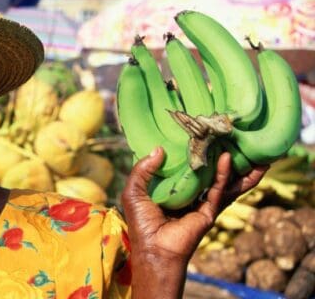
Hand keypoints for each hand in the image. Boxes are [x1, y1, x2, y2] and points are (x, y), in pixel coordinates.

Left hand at [120, 148, 266, 297]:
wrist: (154, 249)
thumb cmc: (141, 222)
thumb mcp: (133, 191)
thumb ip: (142, 170)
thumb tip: (159, 149)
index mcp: (171, 189)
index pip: (184, 166)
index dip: (191, 151)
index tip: (199, 132)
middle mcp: (189, 193)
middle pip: (208, 171)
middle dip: (220, 156)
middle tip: (230, 136)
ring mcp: (201, 202)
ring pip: (222, 180)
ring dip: (236, 166)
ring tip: (246, 148)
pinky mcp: (209, 211)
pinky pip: (220, 189)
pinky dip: (225, 175)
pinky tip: (227, 159)